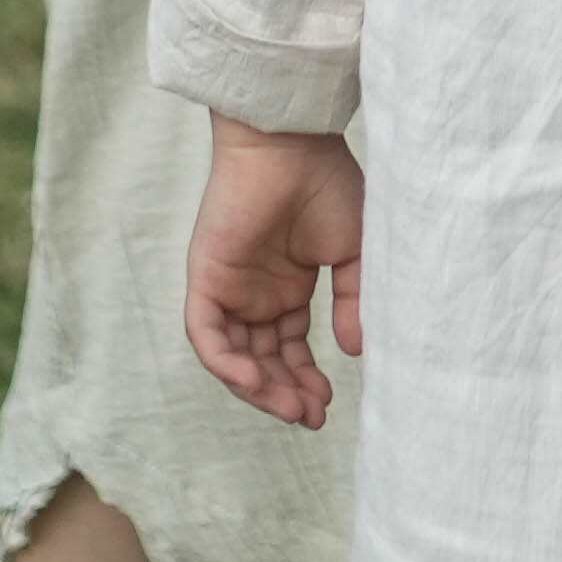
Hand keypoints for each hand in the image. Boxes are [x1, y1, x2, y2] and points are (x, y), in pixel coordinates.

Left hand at [183, 123, 363, 429]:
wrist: (292, 144)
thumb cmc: (327, 183)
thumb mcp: (353, 252)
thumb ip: (352, 301)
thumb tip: (355, 352)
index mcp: (288, 287)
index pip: (290, 349)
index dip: (306, 380)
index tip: (327, 405)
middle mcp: (256, 294)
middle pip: (262, 361)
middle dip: (285, 393)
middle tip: (312, 417)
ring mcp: (229, 289)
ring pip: (234, 357)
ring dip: (259, 388)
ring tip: (293, 408)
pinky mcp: (206, 281)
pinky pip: (207, 336)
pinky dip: (226, 363)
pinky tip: (254, 381)